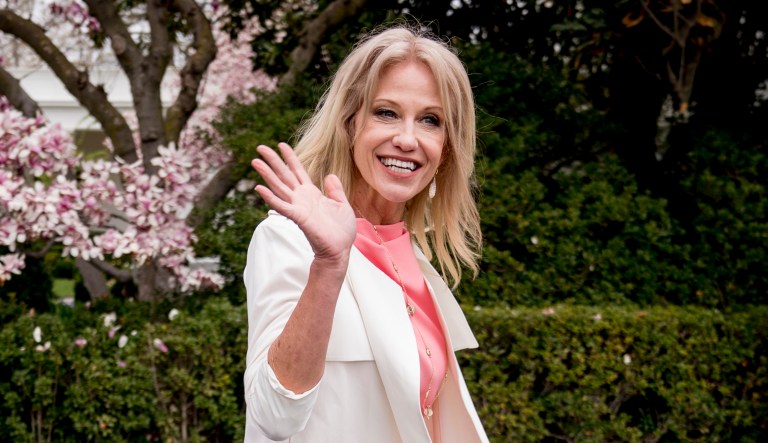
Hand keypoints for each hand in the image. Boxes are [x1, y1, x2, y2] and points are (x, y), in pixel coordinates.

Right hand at [251, 143, 355, 262]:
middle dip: (273, 161)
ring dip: (266, 175)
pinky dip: (270, 197)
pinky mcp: (298, 218)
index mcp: (312, 194)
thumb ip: (335, 190)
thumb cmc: (341, 232)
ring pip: (279, 187)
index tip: (281, 144)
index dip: (290, 158)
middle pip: (284, 176)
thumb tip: (330, 175)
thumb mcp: (342, 205)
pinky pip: (282, 206)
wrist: (340, 251)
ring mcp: (298, 207)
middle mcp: (301, 198)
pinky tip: (259, 188)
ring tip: (255, 162)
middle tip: (260, 147)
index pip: (298, 171)